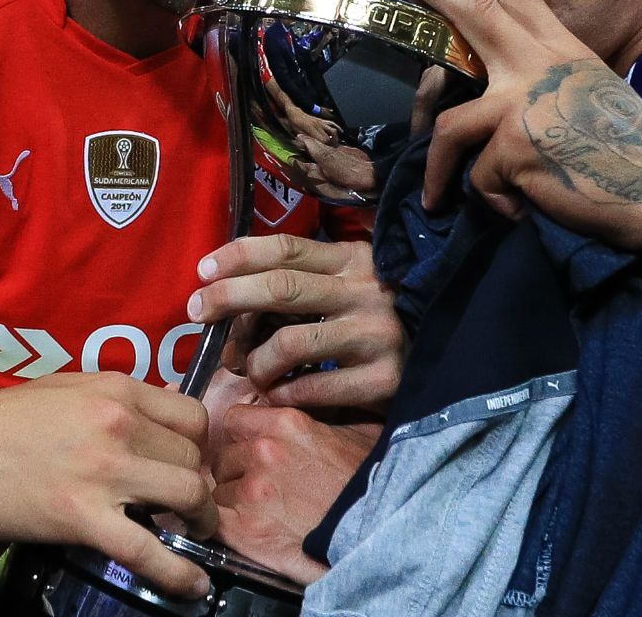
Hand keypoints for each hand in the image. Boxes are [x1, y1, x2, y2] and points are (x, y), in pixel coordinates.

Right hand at [0, 370, 215, 597]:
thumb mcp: (63, 388)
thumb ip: (111, 397)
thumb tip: (151, 413)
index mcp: (116, 389)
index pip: (192, 416)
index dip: (196, 446)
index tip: (186, 464)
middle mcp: (120, 424)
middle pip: (193, 458)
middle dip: (195, 483)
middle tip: (182, 504)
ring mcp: (105, 471)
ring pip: (189, 495)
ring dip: (199, 519)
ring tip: (193, 533)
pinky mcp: (84, 518)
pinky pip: (149, 551)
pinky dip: (179, 572)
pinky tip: (194, 584)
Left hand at [187, 235, 403, 409]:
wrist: (444, 354)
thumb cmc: (376, 318)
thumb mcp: (348, 283)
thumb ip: (302, 280)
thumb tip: (229, 294)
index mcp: (352, 259)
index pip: (286, 247)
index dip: (237, 256)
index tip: (201, 272)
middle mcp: (364, 291)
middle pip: (280, 288)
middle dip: (227, 298)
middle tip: (197, 314)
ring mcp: (375, 335)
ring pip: (288, 343)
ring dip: (253, 361)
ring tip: (247, 371)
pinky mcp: (382, 379)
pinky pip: (311, 388)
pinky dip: (281, 393)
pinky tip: (276, 394)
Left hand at [212, 404, 378, 585]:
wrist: (375, 533)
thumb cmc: (370, 484)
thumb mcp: (357, 432)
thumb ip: (325, 416)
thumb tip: (321, 406)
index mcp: (285, 423)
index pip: (234, 419)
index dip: (242, 436)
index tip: (252, 448)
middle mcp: (261, 452)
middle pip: (224, 457)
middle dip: (236, 470)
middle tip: (259, 486)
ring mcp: (249, 492)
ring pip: (219, 490)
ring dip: (233, 501)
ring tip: (260, 512)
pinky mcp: (243, 529)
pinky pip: (215, 520)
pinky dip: (225, 526)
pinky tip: (246, 530)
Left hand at [373, 0, 641, 247]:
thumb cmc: (631, 158)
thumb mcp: (586, 101)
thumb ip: (543, 88)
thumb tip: (495, 96)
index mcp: (561, 51)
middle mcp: (540, 64)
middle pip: (471, 9)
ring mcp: (525, 101)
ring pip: (450, 126)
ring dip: (440, 173)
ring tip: (438, 203)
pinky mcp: (516, 144)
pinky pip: (477, 178)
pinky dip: (494, 203)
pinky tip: (522, 211)